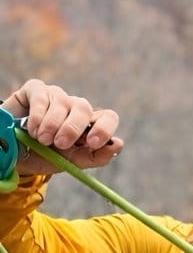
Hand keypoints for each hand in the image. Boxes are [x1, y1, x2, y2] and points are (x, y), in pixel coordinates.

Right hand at [1, 79, 122, 175]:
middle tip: (60, 144)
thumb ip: (96, 157)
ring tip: (40, 140)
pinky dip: (37, 116)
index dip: (104, 128)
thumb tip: (118, 144)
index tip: (92, 143)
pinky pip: (42, 97)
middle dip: (72, 128)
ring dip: (51, 126)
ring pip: (62, 104)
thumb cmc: (46, 156)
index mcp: (89, 125)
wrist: (15, 153)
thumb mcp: (72, 162)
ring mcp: (56, 96)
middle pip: (84, 108)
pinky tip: (31, 130)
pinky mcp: (36, 89)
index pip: (109, 117)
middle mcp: (75, 108)